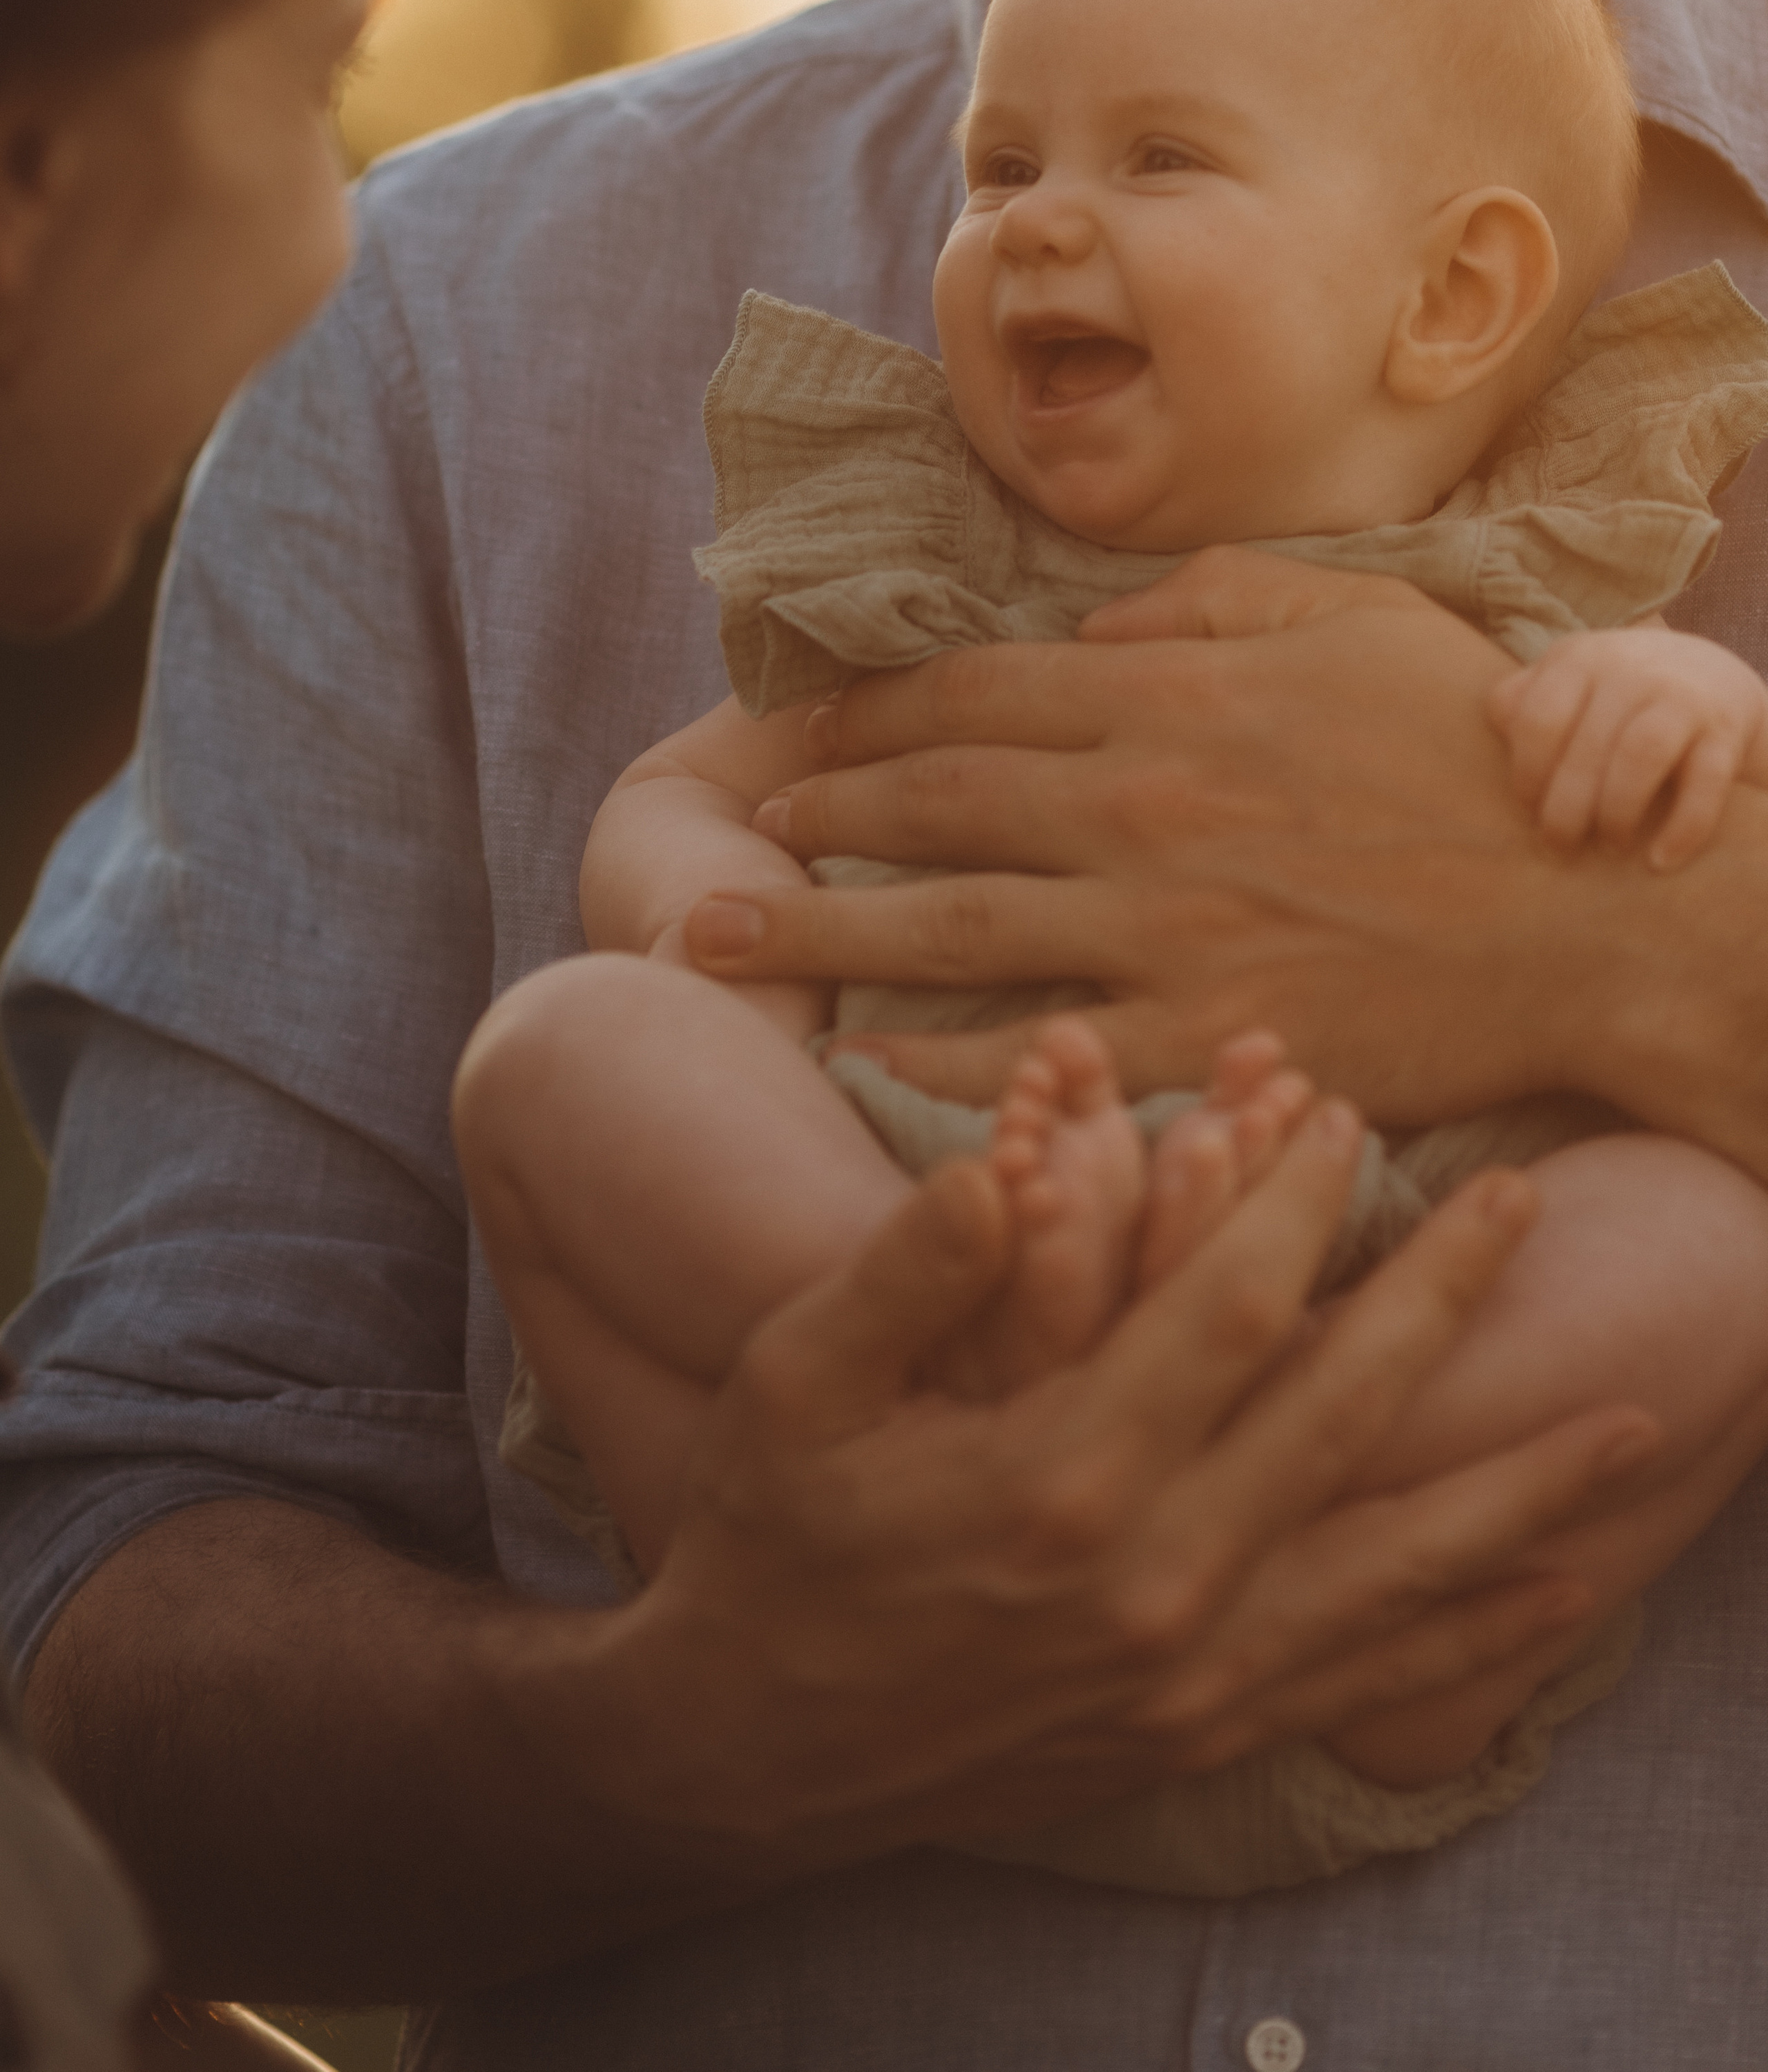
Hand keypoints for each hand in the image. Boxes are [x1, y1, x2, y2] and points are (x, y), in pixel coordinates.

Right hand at [607, 1112, 1655, 1840]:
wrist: (751, 1747)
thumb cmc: (769, 1538)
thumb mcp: (793, 1383)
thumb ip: (906, 1271)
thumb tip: (997, 1164)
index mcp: (1053, 1478)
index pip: (1223, 1313)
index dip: (1293, 1204)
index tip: (1343, 1116)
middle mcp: (1149, 1583)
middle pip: (1341, 1416)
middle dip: (1439, 1297)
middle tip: (1525, 1204)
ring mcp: (1187, 1675)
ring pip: (1393, 1565)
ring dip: (1517, 1487)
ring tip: (1627, 1426)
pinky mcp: (1199, 1733)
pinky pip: (1369, 1678)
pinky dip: (1475, 1635)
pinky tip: (1557, 1594)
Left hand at [681, 548, 1643, 1122]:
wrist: (1595, 906)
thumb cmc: (1486, 751)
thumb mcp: (1362, 616)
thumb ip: (1213, 601)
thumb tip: (1092, 633)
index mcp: (1175, 695)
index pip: (974, 691)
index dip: (868, 707)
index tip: (796, 726)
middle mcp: (1143, 806)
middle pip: (930, 803)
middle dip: (814, 811)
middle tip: (738, 834)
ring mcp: (1165, 929)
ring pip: (944, 927)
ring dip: (815, 934)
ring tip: (719, 944)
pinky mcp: (1203, 1037)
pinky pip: (1038, 1058)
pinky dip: (937, 1065)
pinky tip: (856, 1064)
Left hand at [1488, 624, 1767, 871]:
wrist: (1716, 677)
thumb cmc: (1620, 693)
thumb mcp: (1572, 680)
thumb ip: (1525, 698)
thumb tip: (1498, 725)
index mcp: (1581, 659)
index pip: (1538, 719)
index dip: (1528, 774)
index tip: (1529, 808)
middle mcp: (1631, 670)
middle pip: (1586, 747)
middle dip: (1566, 809)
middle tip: (1561, 845)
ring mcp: (1682, 697)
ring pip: (1639, 756)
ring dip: (1616, 812)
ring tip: (1610, 847)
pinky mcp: (1726, 730)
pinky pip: (1704, 784)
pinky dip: (1683, 828)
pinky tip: (1659, 862)